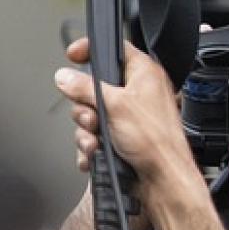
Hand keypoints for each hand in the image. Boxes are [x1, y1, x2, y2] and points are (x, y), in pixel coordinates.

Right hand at [54, 37, 191, 189]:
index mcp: (144, 75)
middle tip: (93, 118)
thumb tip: (65, 77)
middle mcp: (138, 93)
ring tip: (97, 140)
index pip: (115, 49)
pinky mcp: (121, 139)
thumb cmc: (155, 142)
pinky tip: (96, 153)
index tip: (73, 54)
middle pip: (94, 87)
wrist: (162, 180)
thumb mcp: (114, 105)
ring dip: (87, 131)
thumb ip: (85, 87)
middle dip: (85, 106)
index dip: (92, 49)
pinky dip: (91, 145)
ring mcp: (129, 118)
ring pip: (92, 115)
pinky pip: (95, 136)